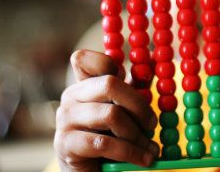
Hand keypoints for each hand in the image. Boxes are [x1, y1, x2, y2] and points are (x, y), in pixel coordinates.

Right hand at [54, 50, 158, 171]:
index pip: (86, 59)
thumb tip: (154, 65)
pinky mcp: (65, 143)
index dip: (108, 62)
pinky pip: (104, 143)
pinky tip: (144, 159)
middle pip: (109, 84)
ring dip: (137, 135)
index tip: (136, 77)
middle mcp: (71, 97)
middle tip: (152, 124)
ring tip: (151, 149)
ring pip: (111, 115)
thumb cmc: (111, 137)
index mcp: (84, 84)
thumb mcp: (125, 110)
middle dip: (138, 105)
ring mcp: (65, 119)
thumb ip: (134, 89)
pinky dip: (130, 152)